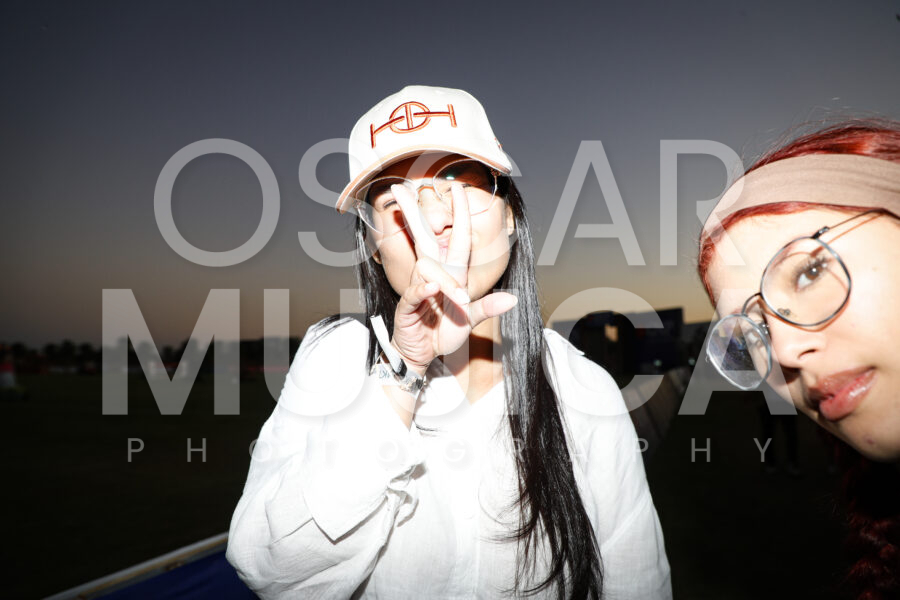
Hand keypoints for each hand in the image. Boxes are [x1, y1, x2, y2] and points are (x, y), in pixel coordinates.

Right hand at [388, 182, 517, 371]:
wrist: (423, 354)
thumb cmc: (443, 332)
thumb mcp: (470, 320)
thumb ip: (488, 308)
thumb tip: (512, 299)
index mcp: (450, 273)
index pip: (455, 237)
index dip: (458, 212)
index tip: (457, 187)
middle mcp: (432, 276)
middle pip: (422, 236)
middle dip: (413, 211)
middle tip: (401, 188)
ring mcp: (417, 288)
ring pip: (426, 269)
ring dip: (445, 281)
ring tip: (460, 301)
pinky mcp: (407, 307)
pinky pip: (413, 292)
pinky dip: (422, 289)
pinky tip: (431, 289)